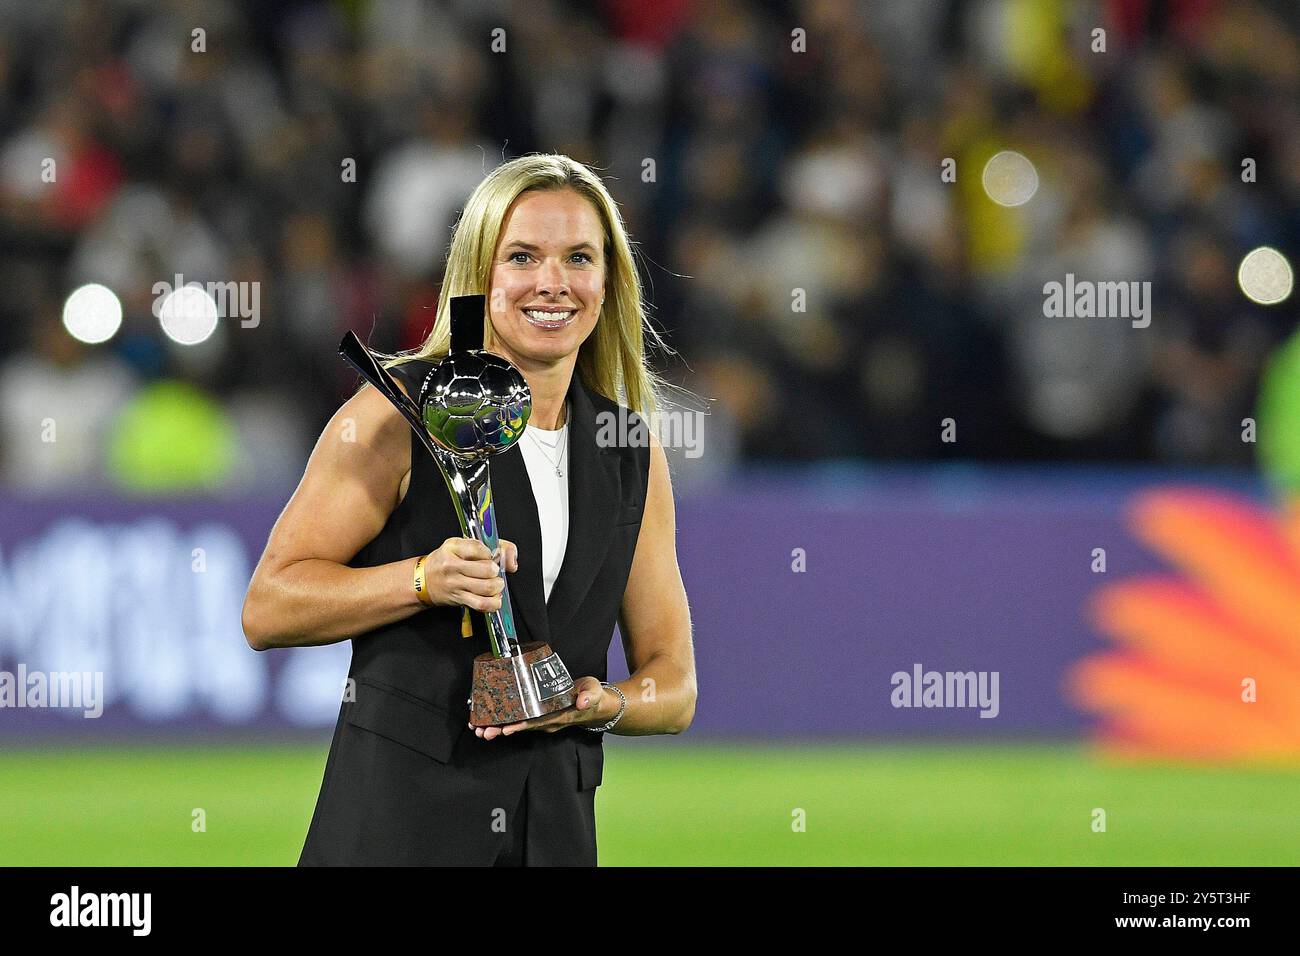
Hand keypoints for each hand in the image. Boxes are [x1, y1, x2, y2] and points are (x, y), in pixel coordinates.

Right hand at [421, 537, 517, 611]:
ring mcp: (456, 584)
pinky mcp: (460, 599)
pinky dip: (493, 603)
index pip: (480, 548)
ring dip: (497, 586)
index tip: (489, 556)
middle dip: (496, 571)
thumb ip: (490, 546)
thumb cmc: (446, 560)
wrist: (424, 580)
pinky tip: (494, 598)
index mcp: (453, 548)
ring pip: (487, 588)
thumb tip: (511, 561)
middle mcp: (453, 566)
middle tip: (493, 571)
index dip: (490, 553)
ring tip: (495, 584)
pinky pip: (481, 604)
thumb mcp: (461, 545)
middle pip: (487, 569)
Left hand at [469, 676, 610, 739]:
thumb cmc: (592, 696)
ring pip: (517, 726)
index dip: (522, 725)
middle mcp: (547, 722)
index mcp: (559, 717)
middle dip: (502, 730)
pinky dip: (503, 721)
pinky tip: (488, 721)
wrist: (594, 704)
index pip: (538, 723)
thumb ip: (589, 696)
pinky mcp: (537, 716)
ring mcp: (541, 720)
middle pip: (522, 727)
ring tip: (480, 729)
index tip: (507, 728)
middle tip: (484, 731)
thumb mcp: (593, 692)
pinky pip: (519, 720)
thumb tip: (582, 701)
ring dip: (498, 728)